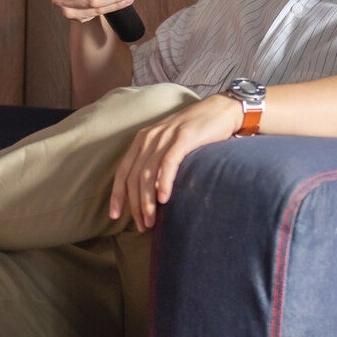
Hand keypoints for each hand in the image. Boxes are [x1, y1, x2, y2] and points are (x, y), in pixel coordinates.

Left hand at [109, 94, 242, 230]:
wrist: (221, 110)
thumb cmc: (196, 132)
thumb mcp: (169, 145)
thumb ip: (157, 163)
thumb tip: (150, 194)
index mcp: (142, 140)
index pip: (122, 171)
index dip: (117, 195)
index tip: (115, 216)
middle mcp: (149, 137)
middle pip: (134, 177)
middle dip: (135, 205)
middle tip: (142, 226)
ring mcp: (166, 137)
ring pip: (148, 174)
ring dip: (147, 201)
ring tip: (151, 221)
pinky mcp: (184, 137)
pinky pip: (168, 163)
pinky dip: (163, 182)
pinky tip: (164, 199)